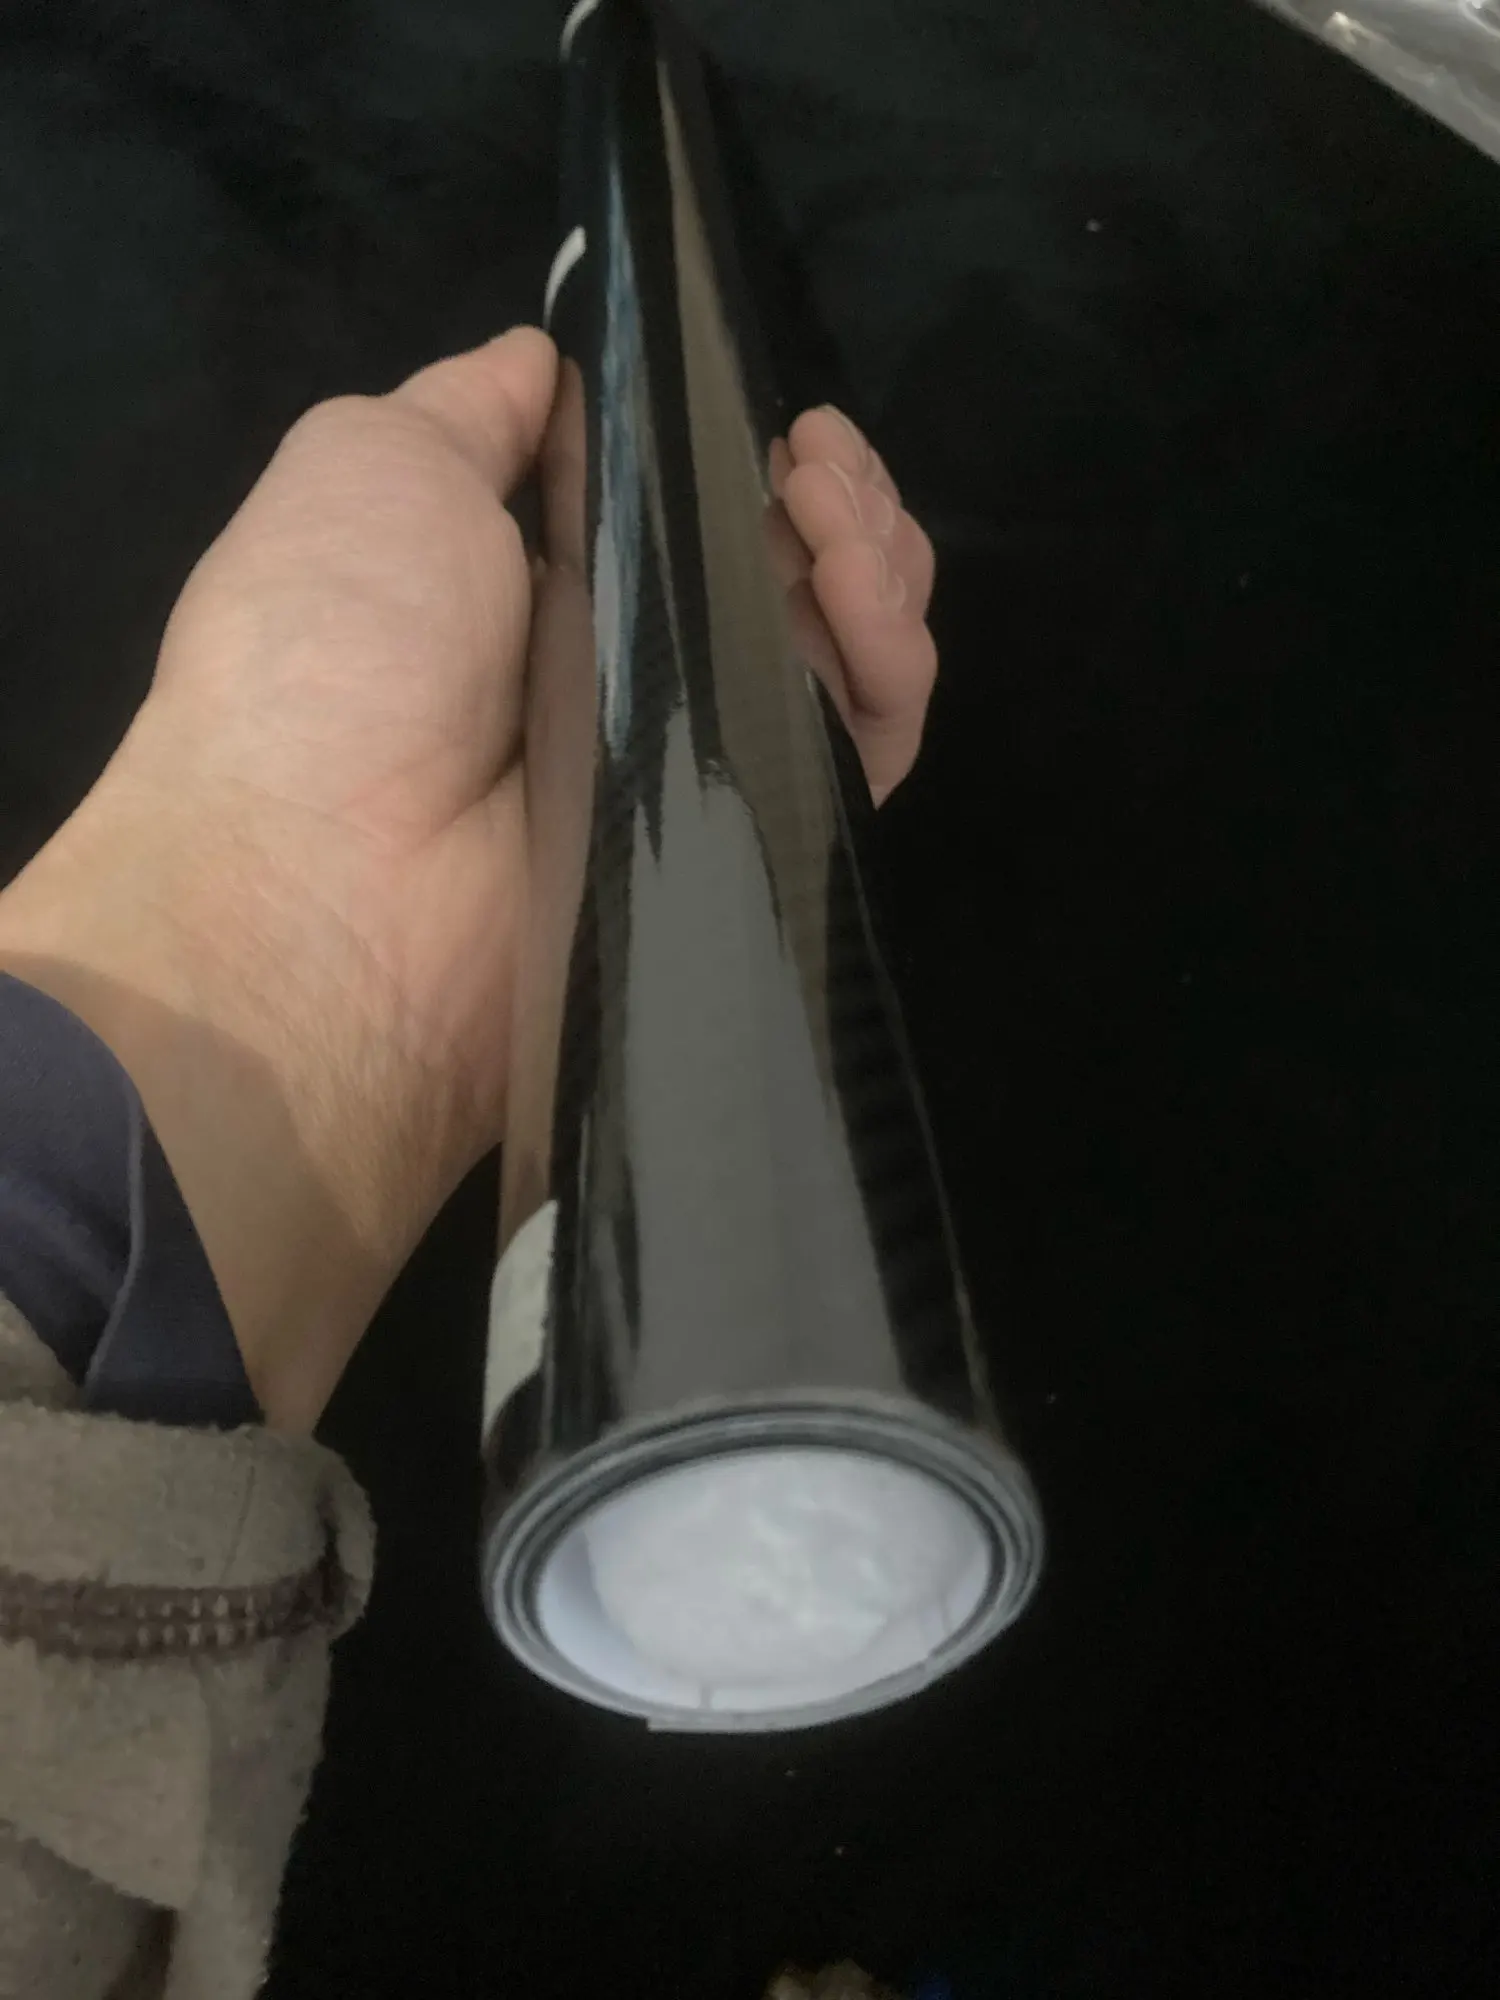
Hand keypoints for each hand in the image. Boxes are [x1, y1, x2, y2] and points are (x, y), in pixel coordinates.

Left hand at [0, 330, 938, 1428]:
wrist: (339, 886)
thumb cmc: (339, 647)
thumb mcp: (371, 468)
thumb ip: (473, 409)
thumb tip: (544, 361)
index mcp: (545, 590)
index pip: (697, 512)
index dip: (748, 451)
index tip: (764, 413)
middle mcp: (634, 678)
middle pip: (791, 575)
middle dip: (832, 493)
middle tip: (806, 459)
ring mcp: (703, 767)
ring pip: (845, 652)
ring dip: (873, 552)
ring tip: (826, 505)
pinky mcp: (761, 846)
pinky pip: (866, 750)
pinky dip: (891, 660)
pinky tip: (858, 589)